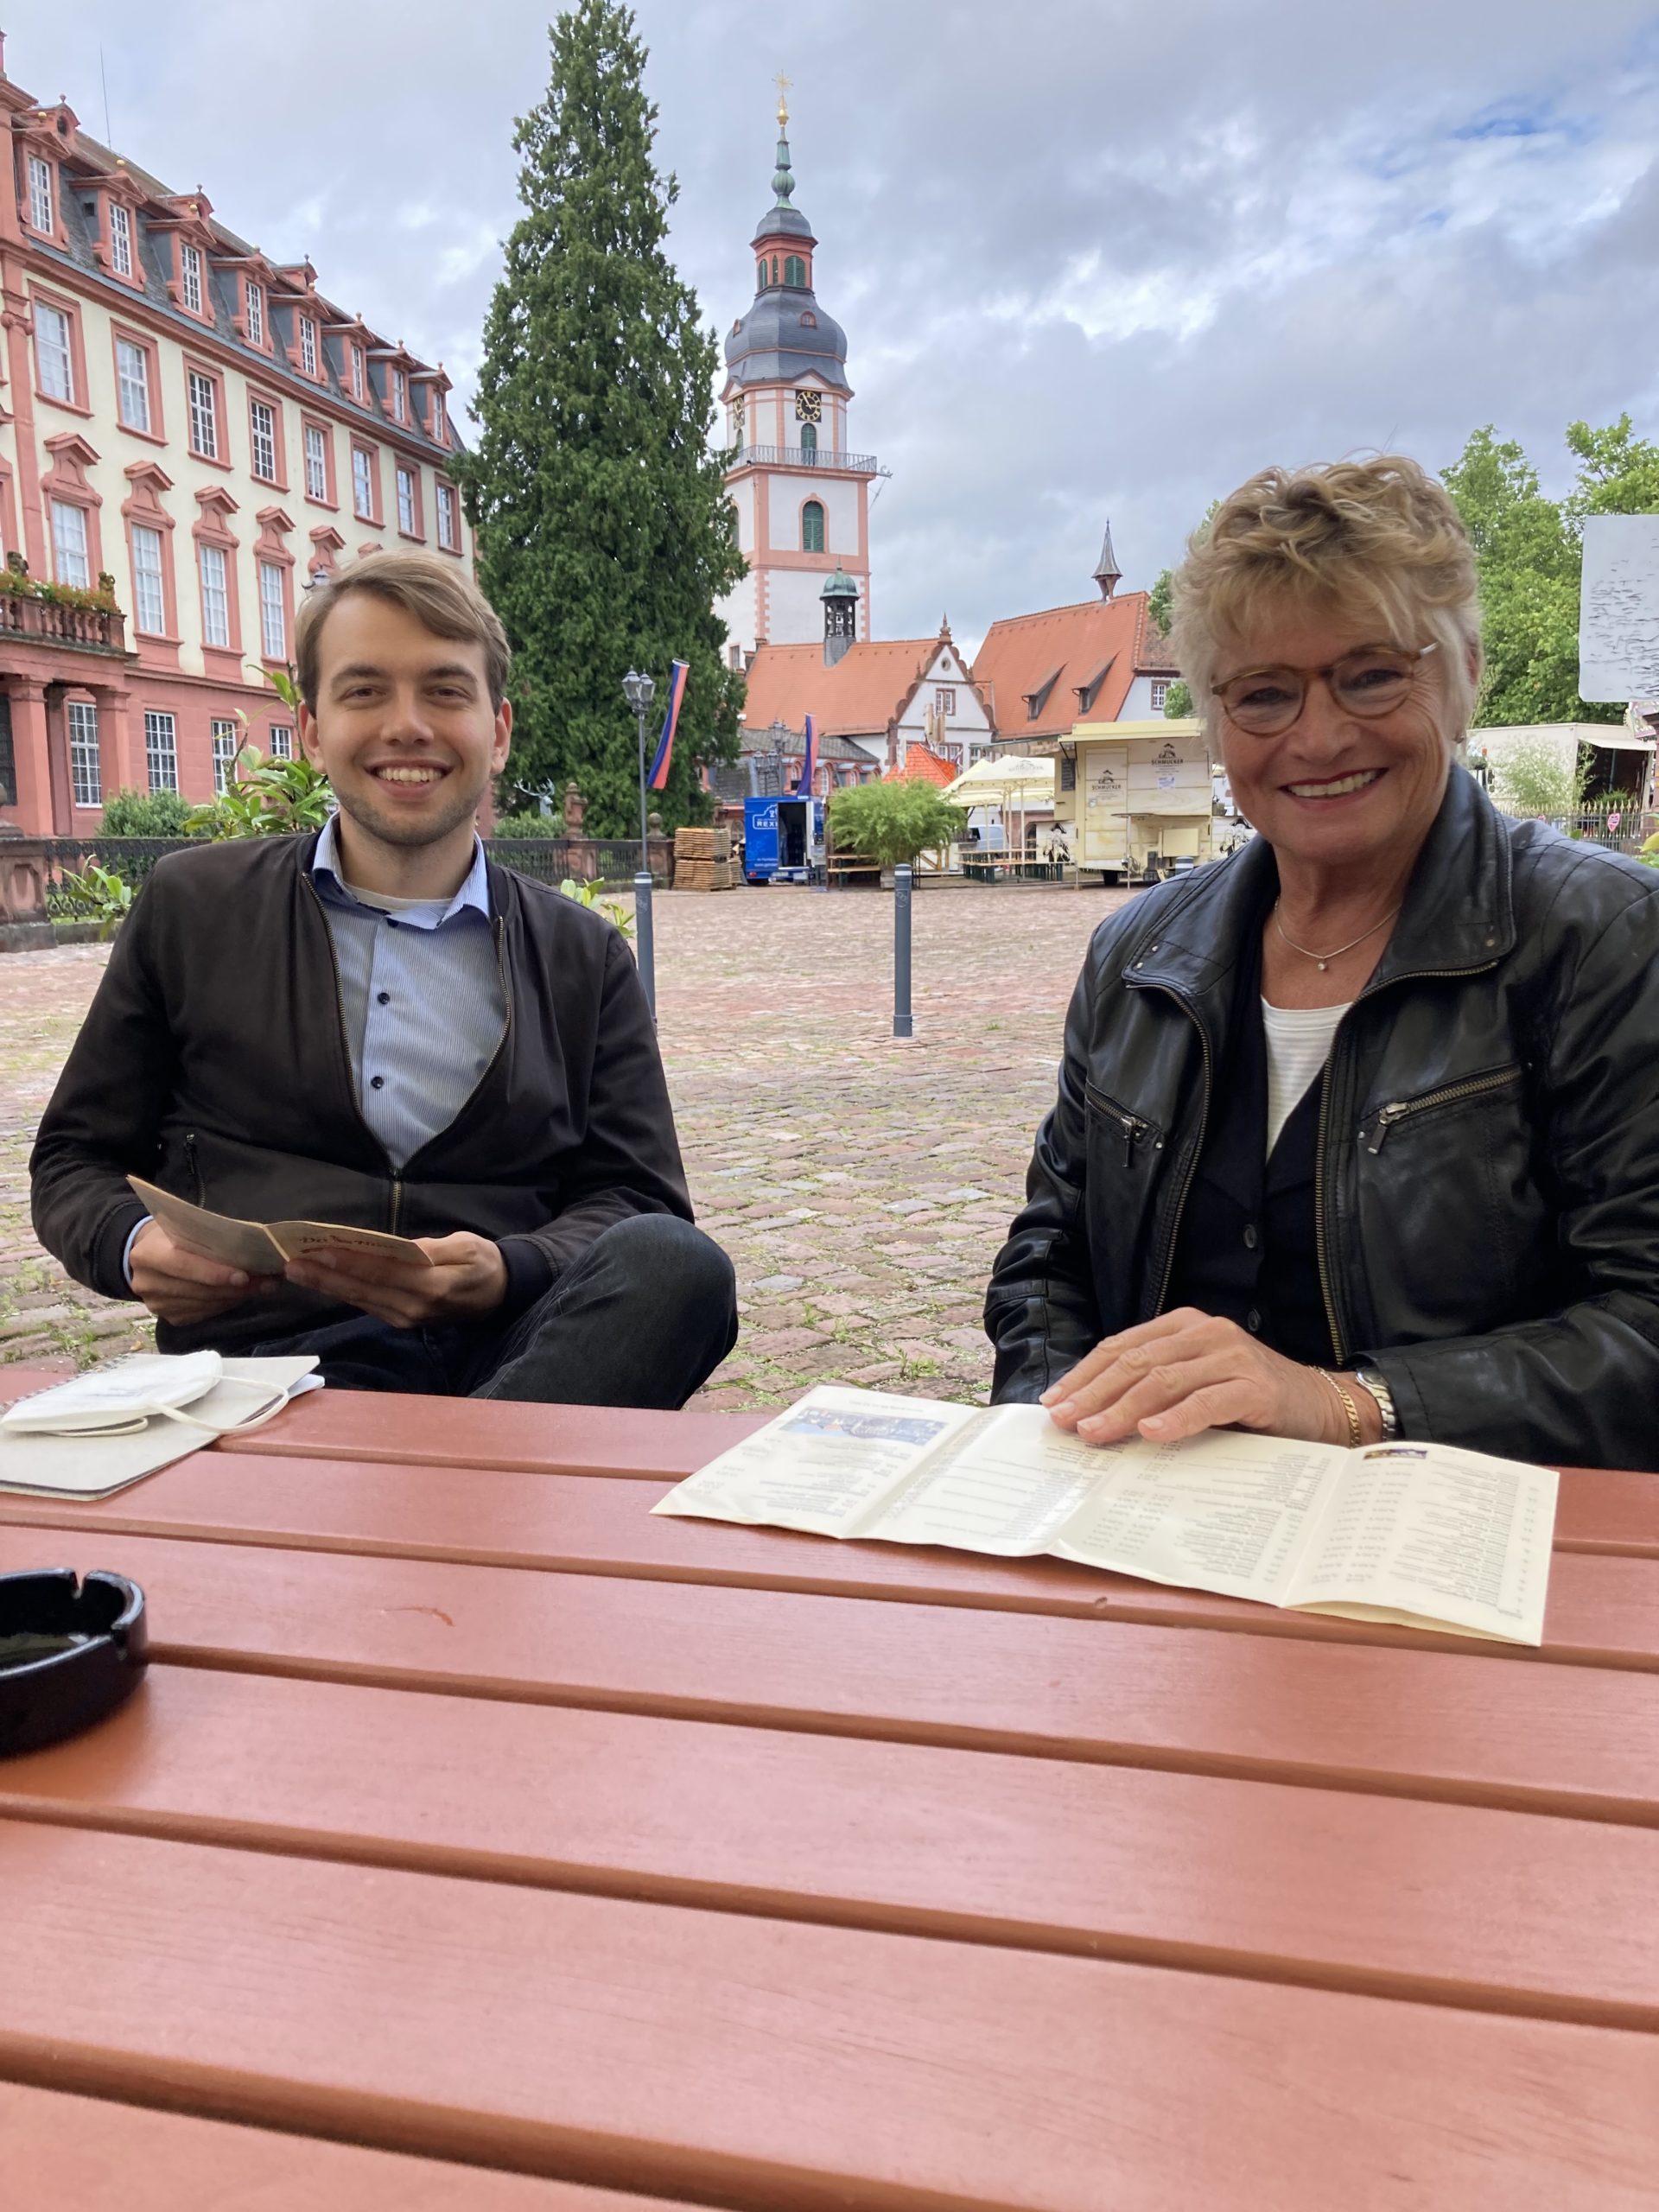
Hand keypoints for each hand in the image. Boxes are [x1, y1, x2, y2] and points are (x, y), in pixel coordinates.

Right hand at [128, 1219, 281, 1326]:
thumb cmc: (172, 1234)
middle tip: (268, 1281)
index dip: (214, 1273)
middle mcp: (148, 1283)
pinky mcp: (170, 1317)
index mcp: (147, 1255)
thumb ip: (209, 1237)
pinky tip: (242, 1294)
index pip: (184, 1266)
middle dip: (236, 1287)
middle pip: (198, 1289)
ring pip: (205, 1304)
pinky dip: (226, 1304)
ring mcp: (157, 1305)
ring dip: (237, 1297)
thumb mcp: (184, 1226)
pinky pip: (205, 1313)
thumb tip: (253, 1247)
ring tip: (264, 1286)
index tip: (244, 1276)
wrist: (147, 1253)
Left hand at [284, 1232, 507, 1328]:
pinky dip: (344, 1292)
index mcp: (431, 1287)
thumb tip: (395, 1248)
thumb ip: (430, 1249)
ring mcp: (405, 1318)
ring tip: (299, 1271)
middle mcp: (413, 1308)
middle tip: (290, 1265)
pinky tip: (325, 1281)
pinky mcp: (401, 1320)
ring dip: (328, 1286)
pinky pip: (367, 1304)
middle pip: (362, 1291)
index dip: (347, 1263)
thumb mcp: (466, 1246)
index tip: (317, 1252)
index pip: (381, 1273)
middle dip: (324, 1278)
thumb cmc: (483, 1263)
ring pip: (360, 1300)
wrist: (500, 1294)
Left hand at [1040, 1308, 1380, 1446]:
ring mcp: (1232, 1356)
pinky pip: (1208, 1401)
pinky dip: (1176, 1418)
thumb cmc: (1248, 1400)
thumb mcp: (1195, 1384)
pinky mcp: (1256, 1386)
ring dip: (1123, 1409)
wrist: (1322, 1407)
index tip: (1053, 1403)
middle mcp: (1206, 1333)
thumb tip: (1090, 1413)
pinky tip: (1151, 1433)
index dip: (1084, 1375)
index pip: (1122, 1348)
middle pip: (1136, 1362)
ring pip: (1165, 1380)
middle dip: (1094, 1393)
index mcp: (1184, 1326)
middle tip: (1063, 1422)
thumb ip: (1153, 1388)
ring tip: (1095, 1433)